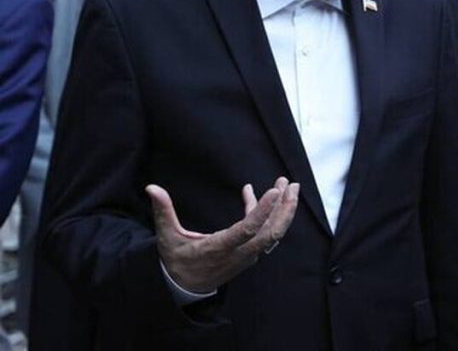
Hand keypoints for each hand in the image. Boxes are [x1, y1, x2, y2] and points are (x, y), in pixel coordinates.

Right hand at [147, 177, 299, 292]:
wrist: (184, 288)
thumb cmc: (175, 260)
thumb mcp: (167, 237)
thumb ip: (163, 212)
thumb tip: (151, 188)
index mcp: (218, 249)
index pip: (246, 230)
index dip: (262, 211)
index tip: (274, 191)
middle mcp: (238, 254)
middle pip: (270, 233)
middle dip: (284, 209)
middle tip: (290, 184)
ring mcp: (246, 255)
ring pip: (272, 234)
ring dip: (283, 210)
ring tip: (287, 185)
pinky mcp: (249, 254)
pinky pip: (263, 233)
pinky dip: (264, 213)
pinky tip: (251, 193)